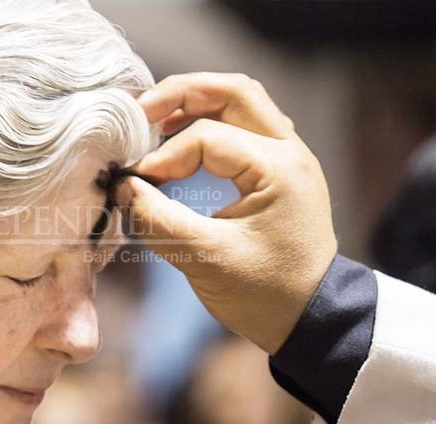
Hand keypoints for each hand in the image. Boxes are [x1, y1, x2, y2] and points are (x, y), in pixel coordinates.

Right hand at [116, 72, 337, 354]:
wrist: (312, 319)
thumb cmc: (265, 294)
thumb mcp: (205, 260)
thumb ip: (158, 220)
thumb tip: (123, 188)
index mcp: (279, 169)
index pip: (208, 137)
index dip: (164, 157)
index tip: (137, 185)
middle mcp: (290, 151)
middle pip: (233, 91)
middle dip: (181, 94)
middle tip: (139, 111)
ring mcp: (288, 157)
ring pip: (240, 102)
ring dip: (196, 104)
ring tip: (155, 122)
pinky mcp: (279, 170)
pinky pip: (244, 125)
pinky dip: (210, 123)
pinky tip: (180, 140)